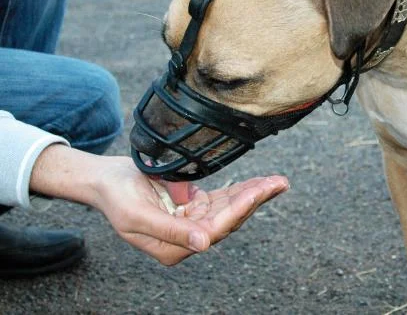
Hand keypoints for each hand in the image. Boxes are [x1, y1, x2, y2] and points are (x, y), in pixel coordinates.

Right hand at [93, 157, 288, 264]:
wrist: (105, 180)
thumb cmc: (116, 197)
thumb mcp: (138, 215)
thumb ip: (171, 232)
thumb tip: (204, 245)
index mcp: (173, 246)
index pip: (215, 228)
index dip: (239, 209)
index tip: (260, 192)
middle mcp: (186, 237)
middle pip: (229, 218)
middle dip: (255, 200)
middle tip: (279, 183)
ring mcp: (190, 221)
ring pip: (228, 208)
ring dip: (251, 194)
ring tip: (276, 181)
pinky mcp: (191, 206)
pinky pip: (220, 198)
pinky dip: (237, 190)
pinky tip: (255, 183)